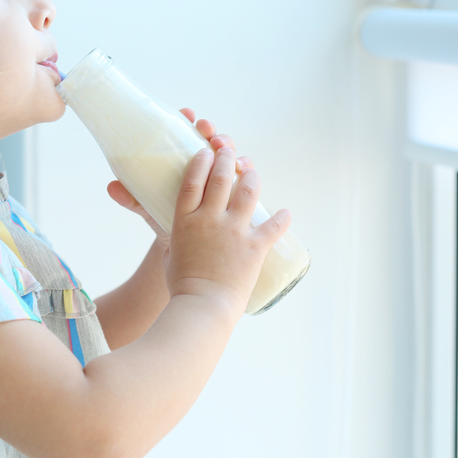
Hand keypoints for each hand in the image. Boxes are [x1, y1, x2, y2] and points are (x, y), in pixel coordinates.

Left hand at [106, 108, 251, 248]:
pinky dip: (244, 167)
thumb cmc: (163, 220)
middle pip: (208, 138)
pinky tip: (243, 169)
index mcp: (178, 160)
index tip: (187, 114)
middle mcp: (201, 164)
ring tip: (223, 147)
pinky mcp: (234, 190)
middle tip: (207, 131)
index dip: (187, 118)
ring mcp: (219, 176)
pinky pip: (242, 174)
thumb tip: (112, 187)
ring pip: (227, 153)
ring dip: (228, 145)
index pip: (183, 132)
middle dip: (210, 130)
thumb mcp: (147, 209)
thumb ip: (132, 199)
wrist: (182, 250)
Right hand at [164, 145, 291, 315]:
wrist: (203, 306)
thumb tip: (175, 243)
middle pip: (221, 177)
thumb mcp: (170, 256)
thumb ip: (175, 243)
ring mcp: (234, 231)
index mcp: (185, 220)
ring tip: (252, 171)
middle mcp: (209, 219)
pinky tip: (287, 212)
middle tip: (230, 151)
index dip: (200, 161)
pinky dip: (283, 218)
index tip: (205, 151)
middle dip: (227, 158)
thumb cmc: (181, 286)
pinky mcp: (254, 247)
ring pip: (247, 191)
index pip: (193, 179)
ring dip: (252, 176)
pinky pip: (273, 226)